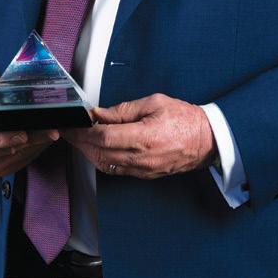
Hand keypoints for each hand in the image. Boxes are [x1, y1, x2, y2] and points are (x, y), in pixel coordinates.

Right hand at [0, 77, 58, 176]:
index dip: (4, 139)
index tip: (22, 133)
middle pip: (6, 150)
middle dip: (29, 140)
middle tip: (49, 131)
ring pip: (16, 157)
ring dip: (35, 145)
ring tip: (50, 132)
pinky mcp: (1, 167)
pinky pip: (20, 161)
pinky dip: (33, 151)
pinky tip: (43, 139)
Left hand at [63, 93, 214, 178]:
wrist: (208, 140)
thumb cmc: (185, 119)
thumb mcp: (154, 103)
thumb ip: (123, 110)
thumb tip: (99, 114)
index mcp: (145, 137)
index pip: (103, 137)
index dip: (83, 131)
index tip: (72, 124)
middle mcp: (142, 157)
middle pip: (100, 153)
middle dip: (80, 142)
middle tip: (69, 131)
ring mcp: (143, 169)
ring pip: (105, 165)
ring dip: (88, 152)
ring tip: (80, 139)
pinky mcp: (145, 174)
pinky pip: (116, 170)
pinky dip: (102, 160)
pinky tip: (97, 149)